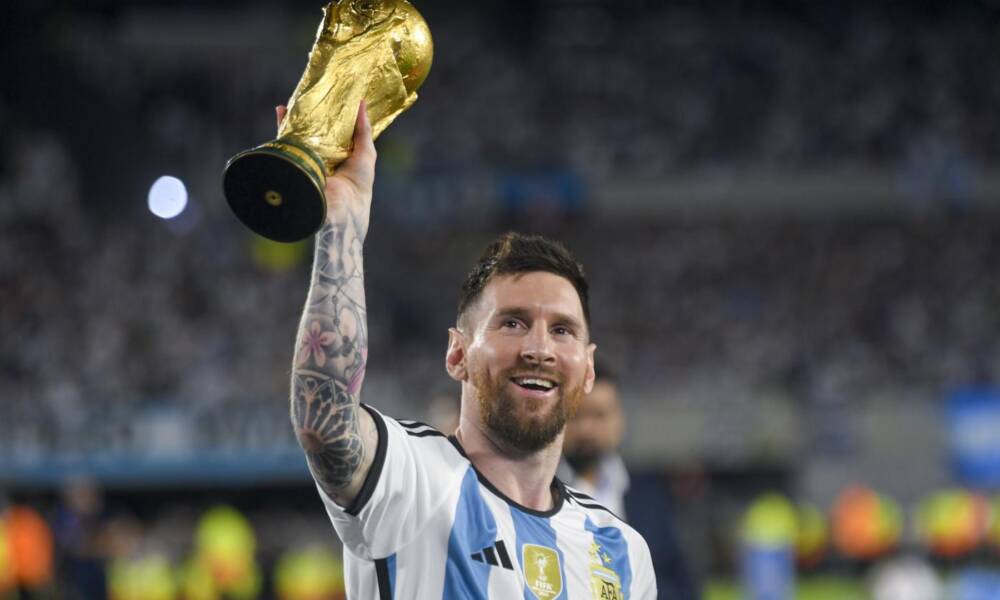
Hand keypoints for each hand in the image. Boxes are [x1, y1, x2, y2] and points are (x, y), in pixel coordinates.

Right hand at [276, 101, 375, 238]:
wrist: (342, 209)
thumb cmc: (359, 185)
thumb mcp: (366, 153)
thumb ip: (363, 130)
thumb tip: (362, 103)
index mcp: (339, 156)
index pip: (333, 132)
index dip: (331, 116)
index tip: (329, 97)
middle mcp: (322, 158)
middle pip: (313, 132)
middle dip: (309, 115)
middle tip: (309, 94)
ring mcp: (308, 161)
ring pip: (298, 136)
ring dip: (294, 119)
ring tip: (294, 100)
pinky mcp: (296, 164)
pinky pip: (286, 144)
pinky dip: (283, 128)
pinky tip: (282, 111)